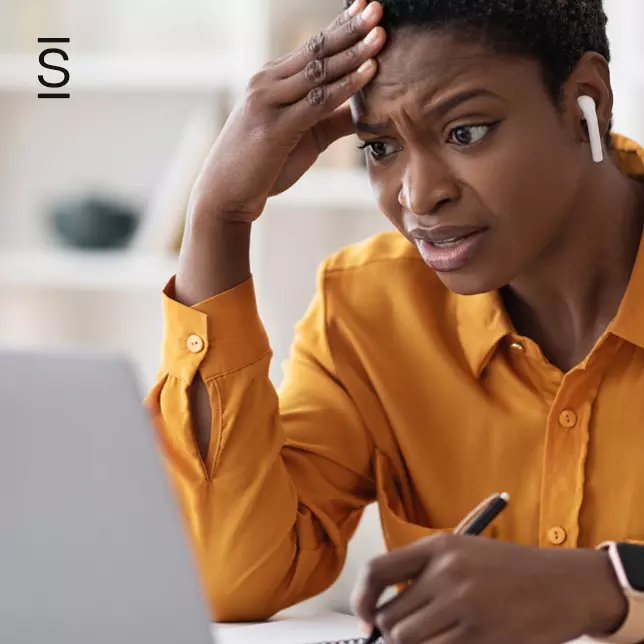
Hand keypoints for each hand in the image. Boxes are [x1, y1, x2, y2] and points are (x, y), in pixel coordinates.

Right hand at [189, 0, 385, 224]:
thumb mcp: (302, 137)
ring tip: (380, 35)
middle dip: (349, 28)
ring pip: (317, 71)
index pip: (312, 48)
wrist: (225, 194)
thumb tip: (365, 109)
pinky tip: (368, 73)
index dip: (341, 27)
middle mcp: (267, 83)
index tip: (366, 8)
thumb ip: (331, 118)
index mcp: (272, 81)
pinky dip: (344, 86)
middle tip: (377, 8)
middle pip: (315, 50)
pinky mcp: (274, 128)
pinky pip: (316, 102)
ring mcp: (268, 102)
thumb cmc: (262, 167)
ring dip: (352, 52)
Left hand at [351, 534, 627, 643]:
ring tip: (440, 636)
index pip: (377, 570)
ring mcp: (463, 605)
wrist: (563, 583)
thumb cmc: (509, 570)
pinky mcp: (481, 636)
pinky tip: (459, 641)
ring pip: (408, 641)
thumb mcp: (463, 552)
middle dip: (395, 632)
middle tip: (416, 632)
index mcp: (438, 546)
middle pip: (390, 618)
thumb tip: (382, 610)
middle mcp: (446, 573)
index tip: (366, 617)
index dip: (363, 598)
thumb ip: (424, 573)